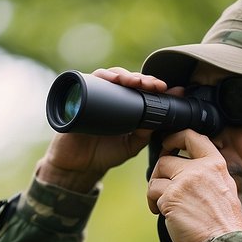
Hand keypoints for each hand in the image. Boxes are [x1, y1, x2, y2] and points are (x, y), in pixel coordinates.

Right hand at [37, 68, 166, 192]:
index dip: (152, 85)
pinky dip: (103, 76)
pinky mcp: (79, 96)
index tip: (164, 88)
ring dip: (125, 75)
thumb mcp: (130, 145)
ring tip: (135, 82)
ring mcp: (93, 95)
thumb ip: (144, 134)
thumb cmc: (104, 154)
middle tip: (153, 85)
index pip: (140, 89)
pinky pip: (89, 80)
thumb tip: (160, 117)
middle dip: (142, 79)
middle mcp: (109, 96)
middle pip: (127, 79)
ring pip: (110, 75)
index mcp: (124, 106)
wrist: (78, 166)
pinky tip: (113, 79)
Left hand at [146, 130, 241, 241]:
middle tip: (161, 188)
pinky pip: (153, 195)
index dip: (175, 138)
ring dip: (154, 191)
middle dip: (159, 174)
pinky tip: (165, 215)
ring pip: (156, 176)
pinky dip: (154, 205)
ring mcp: (184, 182)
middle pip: (166, 160)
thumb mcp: (224, 190)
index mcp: (216, 165)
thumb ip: (207, 175)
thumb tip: (185, 169)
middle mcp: (200, 169)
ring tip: (163, 206)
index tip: (167, 145)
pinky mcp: (170, 197)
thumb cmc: (223, 224)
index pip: (193, 137)